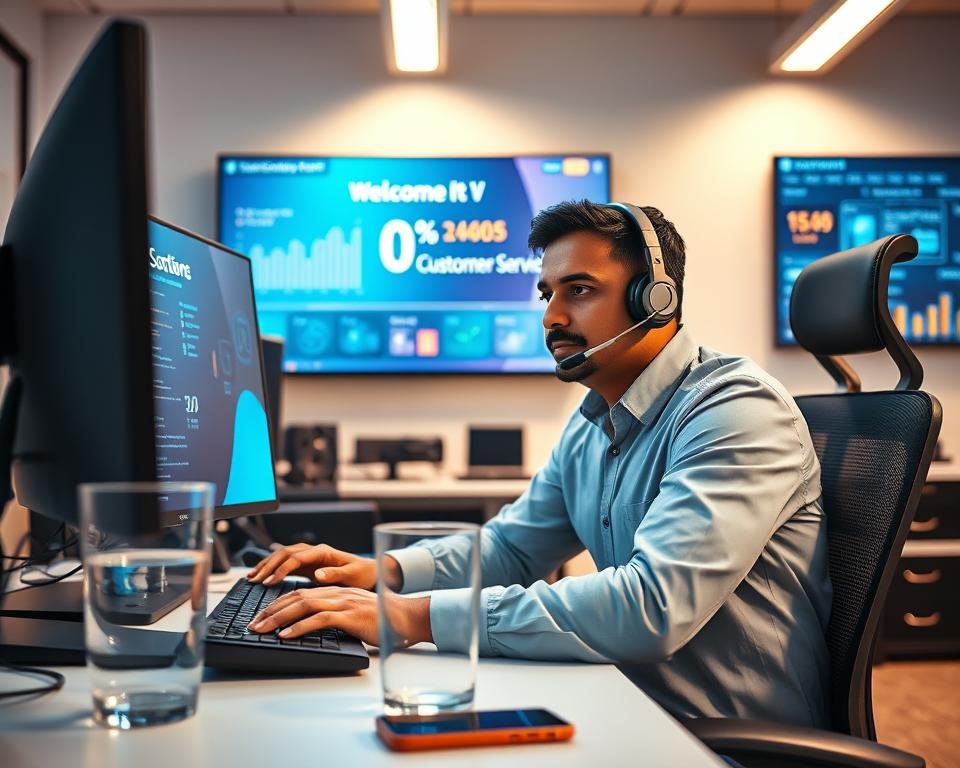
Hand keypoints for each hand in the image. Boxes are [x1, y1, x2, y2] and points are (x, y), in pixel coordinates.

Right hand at [246, 543, 390, 590]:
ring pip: (283, 556)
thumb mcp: (352, 575)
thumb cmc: (362, 574)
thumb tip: (318, 574)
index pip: (296, 557)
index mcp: (324, 552)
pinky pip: (286, 563)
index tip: (270, 581)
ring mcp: (310, 557)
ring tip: (252, 577)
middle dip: (268, 565)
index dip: (282, 568)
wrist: (369, 572)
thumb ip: (336, 574)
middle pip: (285, 553)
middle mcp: (314, 551)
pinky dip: (272, 568)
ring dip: (267, 565)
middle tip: (254, 579)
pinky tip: (261, 576)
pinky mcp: (308, 564)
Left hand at [247, 586, 430, 646]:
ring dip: (279, 618)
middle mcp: (336, 593)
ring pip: (303, 605)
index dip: (277, 604)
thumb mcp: (353, 613)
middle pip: (296, 597)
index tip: (261, 616)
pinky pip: (319, 619)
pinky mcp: (350, 615)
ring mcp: (343, 602)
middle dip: (271, 610)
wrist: (406, 618)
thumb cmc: (382, 620)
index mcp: (335, 591)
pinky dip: (300, 626)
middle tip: (254, 624)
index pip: (300, 594)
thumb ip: (334, 615)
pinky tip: (286, 634)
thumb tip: (310, 626)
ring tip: (262, 629)